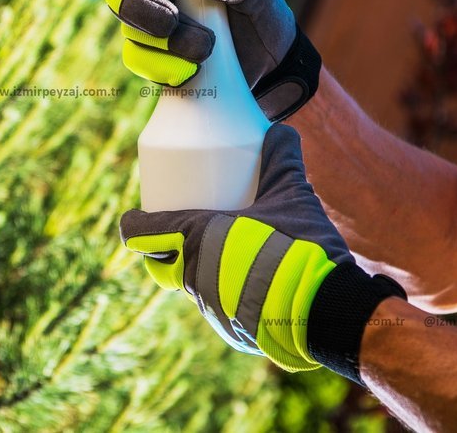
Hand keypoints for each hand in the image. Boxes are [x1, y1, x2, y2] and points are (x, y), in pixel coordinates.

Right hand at [102, 0, 320, 120]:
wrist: (271, 66)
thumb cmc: (262, 15)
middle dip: (140, 7)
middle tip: (172, 21)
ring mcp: (152, 24)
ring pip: (127, 26)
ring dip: (161, 41)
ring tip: (204, 48)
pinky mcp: (154, 57)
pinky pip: (137, 59)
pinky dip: (162, 66)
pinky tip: (192, 69)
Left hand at [119, 124, 404, 381]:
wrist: (324, 309)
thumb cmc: (299, 247)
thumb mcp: (291, 195)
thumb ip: (282, 158)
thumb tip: (282, 128)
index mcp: (197, 239)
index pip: (143, 234)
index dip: (133, 226)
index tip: (132, 217)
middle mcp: (194, 276)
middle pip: (162, 263)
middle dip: (162, 249)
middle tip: (176, 232)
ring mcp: (211, 306)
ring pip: (190, 284)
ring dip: (197, 268)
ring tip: (217, 251)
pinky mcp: (231, 328)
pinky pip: (216, 304)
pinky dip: (223, 289)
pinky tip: (245, 280)